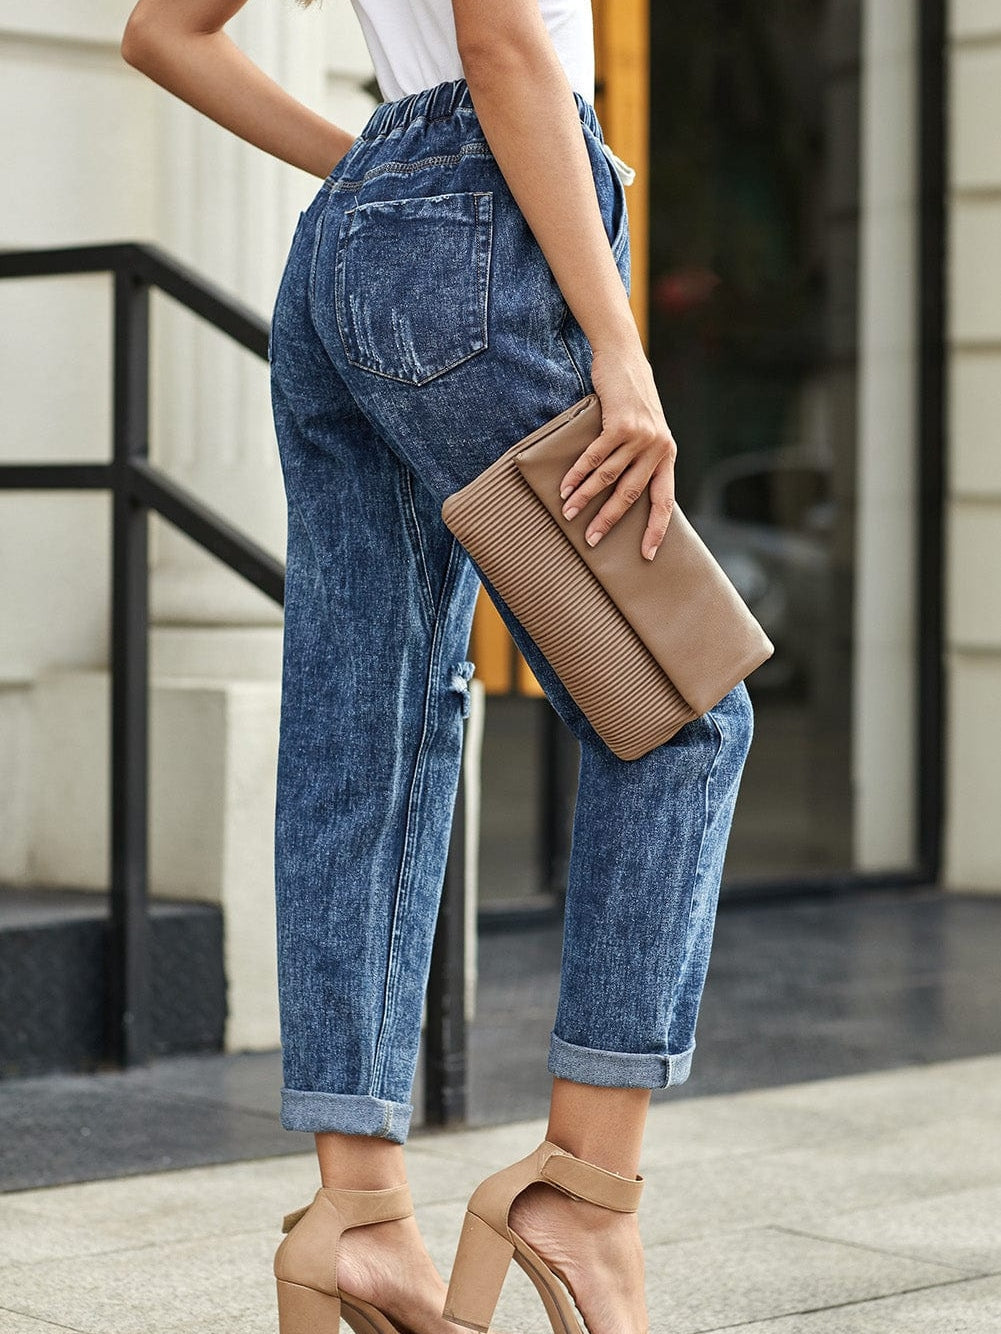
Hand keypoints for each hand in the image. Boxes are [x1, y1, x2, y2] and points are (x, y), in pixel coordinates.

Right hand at [559, 345, 676, 560]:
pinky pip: (595, 457)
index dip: (656, 529)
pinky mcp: (620, 424)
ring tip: (568, 513)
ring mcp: (640, 436)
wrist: (625, 359)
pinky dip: (578, 473)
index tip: (647, 554)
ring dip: (585, 498)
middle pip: (630, 495)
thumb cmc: (631, 399)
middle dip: (608, 520)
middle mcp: (658, 448)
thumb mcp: (646, 430)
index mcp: (667, 455)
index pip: (664, 501)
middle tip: (592, 541)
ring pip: (608, 478)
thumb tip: (622, 494)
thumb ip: (641, 457)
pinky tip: (566, 487)